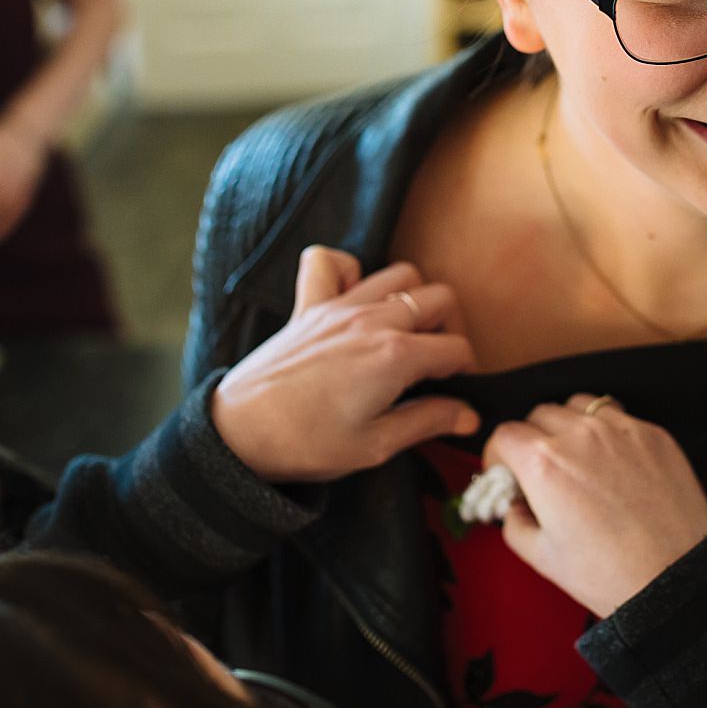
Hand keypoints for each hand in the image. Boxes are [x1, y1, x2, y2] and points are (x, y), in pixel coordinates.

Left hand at [210, 245, 480, 484]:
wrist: (239, 435)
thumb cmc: (306, 444)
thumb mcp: (376, 446)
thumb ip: (428, 422)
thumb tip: (467, 414)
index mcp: (395, 357)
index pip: (456, 348)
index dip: (465, 369)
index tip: (455, 386)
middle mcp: (373, 320)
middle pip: (440, 298)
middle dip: (450, 327)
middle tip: (437, 359)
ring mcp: (340, 307)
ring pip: (401, 274)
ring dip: (413, 297)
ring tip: (406, 330)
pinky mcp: (309, 306)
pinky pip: (330, 261)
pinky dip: (349, 270)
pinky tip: (355, 298)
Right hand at [484, 393, 706, 617]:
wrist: (675, 579)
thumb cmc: (609, 573)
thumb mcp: (541, 556)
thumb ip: (513, 521)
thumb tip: (514, 503)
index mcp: (545, 463)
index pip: (505, 434)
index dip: (499, 455)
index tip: (506, 470)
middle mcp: (582, 435)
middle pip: (539, 415)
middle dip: (532, 439)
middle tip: (541, 471)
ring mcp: (622, 430)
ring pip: (579, 406)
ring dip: (569, 426)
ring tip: (578, 459)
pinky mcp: (654, 435)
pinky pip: (618, 416)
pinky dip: (607, 432)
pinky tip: (613, 463)